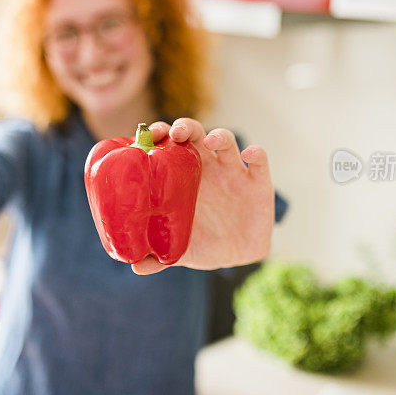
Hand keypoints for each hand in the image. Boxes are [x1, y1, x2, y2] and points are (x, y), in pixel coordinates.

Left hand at [132, 118, 274, 274]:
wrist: (237, 255)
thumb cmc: (201, 242)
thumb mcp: (179, 251)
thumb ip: (158, 257)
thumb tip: (135, 267)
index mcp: (181, 175)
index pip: (167, 145)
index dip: (158, 135)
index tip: (147, 136)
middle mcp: (205, 166)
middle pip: (194, 134)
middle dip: (184, 127)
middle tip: (173, 133)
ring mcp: (232, 171)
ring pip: (225, 140)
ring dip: (219, 135)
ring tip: (211, 140)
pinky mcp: (257, 181)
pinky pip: (259, 160)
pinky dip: (256, 153)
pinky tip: (249, 155)